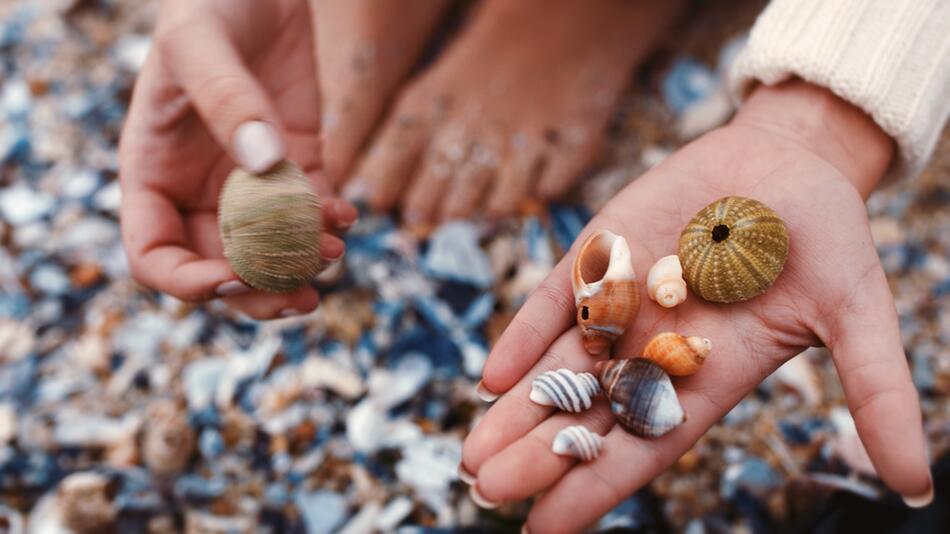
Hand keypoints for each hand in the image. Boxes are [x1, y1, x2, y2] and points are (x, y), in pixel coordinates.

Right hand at [119, 0, 356, 318]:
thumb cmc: (208, 6)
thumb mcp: (199, 45)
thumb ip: (226, 102)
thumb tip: (265, 166)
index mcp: (155, 174)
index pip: (155, 255)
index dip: (188, 282)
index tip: (234, 276)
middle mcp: (200, 190)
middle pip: (220, 270)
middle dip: (259, 292)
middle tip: (301, 297)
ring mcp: (251, 182)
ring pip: (271, 252)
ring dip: (301, 266)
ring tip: (333, 252)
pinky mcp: (297, 164)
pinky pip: (312, 213)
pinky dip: (330, 223)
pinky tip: (347, 214)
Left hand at [461, 80, 931, 531]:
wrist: (789, 161)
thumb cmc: (827, 240)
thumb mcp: (859, 315)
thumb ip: (875, 392)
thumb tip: (919, 487)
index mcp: (706, 378)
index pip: (644, 446)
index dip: (597, 488)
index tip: (544, 531)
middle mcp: (652, 350)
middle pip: (586, 415)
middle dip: (539, 455)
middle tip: (487, 492)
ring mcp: (619, 303)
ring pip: (557, 367)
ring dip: (515, 409)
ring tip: (471, 456)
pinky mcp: (599, 255)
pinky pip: (554, 301)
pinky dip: (523, 335)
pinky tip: (491, 375)